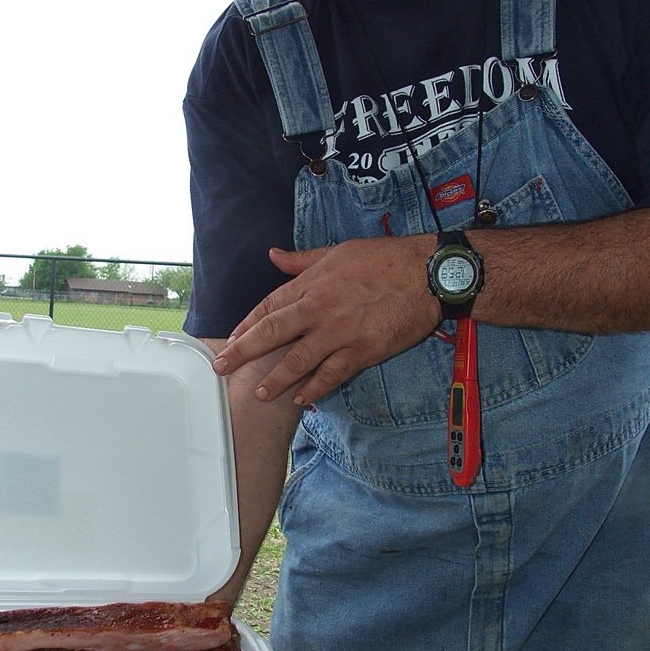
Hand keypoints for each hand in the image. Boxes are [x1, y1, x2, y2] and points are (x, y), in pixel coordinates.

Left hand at [212, 238, 437, 404]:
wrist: (427, 273)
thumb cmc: (385, 259)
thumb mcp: (339, 251)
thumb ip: (302, 259)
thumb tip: (273, 255)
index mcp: (312, 284)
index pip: (269, 306)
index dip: (247, 325)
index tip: (231, 339)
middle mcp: (319, 309)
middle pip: (273, 333)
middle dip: (244, 351)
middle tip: (222, 367)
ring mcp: (339, 332)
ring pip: (298, 360)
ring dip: (276, 378)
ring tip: (260, 393)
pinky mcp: (362, 351)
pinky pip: (332, 374)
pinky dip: (315, 388)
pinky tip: (302, 399)